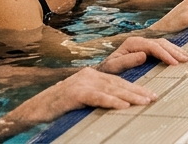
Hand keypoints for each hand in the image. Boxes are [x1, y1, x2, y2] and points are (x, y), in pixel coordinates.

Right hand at [11, 67, 155, 121]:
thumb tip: (119, 104)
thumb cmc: (58, 109)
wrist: (34, 111)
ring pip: (111, 89)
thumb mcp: (82, 101)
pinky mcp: (74, 93)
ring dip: (130, 96)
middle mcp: (87, 76)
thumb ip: (98, 98)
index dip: (135, 87)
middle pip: (118, 83)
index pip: (118, 81)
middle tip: (153, 98)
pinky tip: (124, 106)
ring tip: (144, 102)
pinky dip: (111, 101)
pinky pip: (97, 97)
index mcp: (91, 76)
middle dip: (137, 91)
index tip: (150, 94)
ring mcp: (80, 83)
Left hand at [98, 36, 187, 73]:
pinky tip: (179, 57)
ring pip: (163, 43)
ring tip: (186, 58)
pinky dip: (172, 52)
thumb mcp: (113, 67)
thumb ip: (127, 61)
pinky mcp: (146, 49)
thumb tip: (144, 54)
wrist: (103, 72)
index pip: (153, 46)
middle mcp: (139, 41)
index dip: (165, 54)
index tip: (175, 63)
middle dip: (174, 51)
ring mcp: (143, 44)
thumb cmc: (107, 71)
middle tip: (186, 60)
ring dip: (175, 50)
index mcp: (132, 43)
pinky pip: (162, 48)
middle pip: (161, 42)